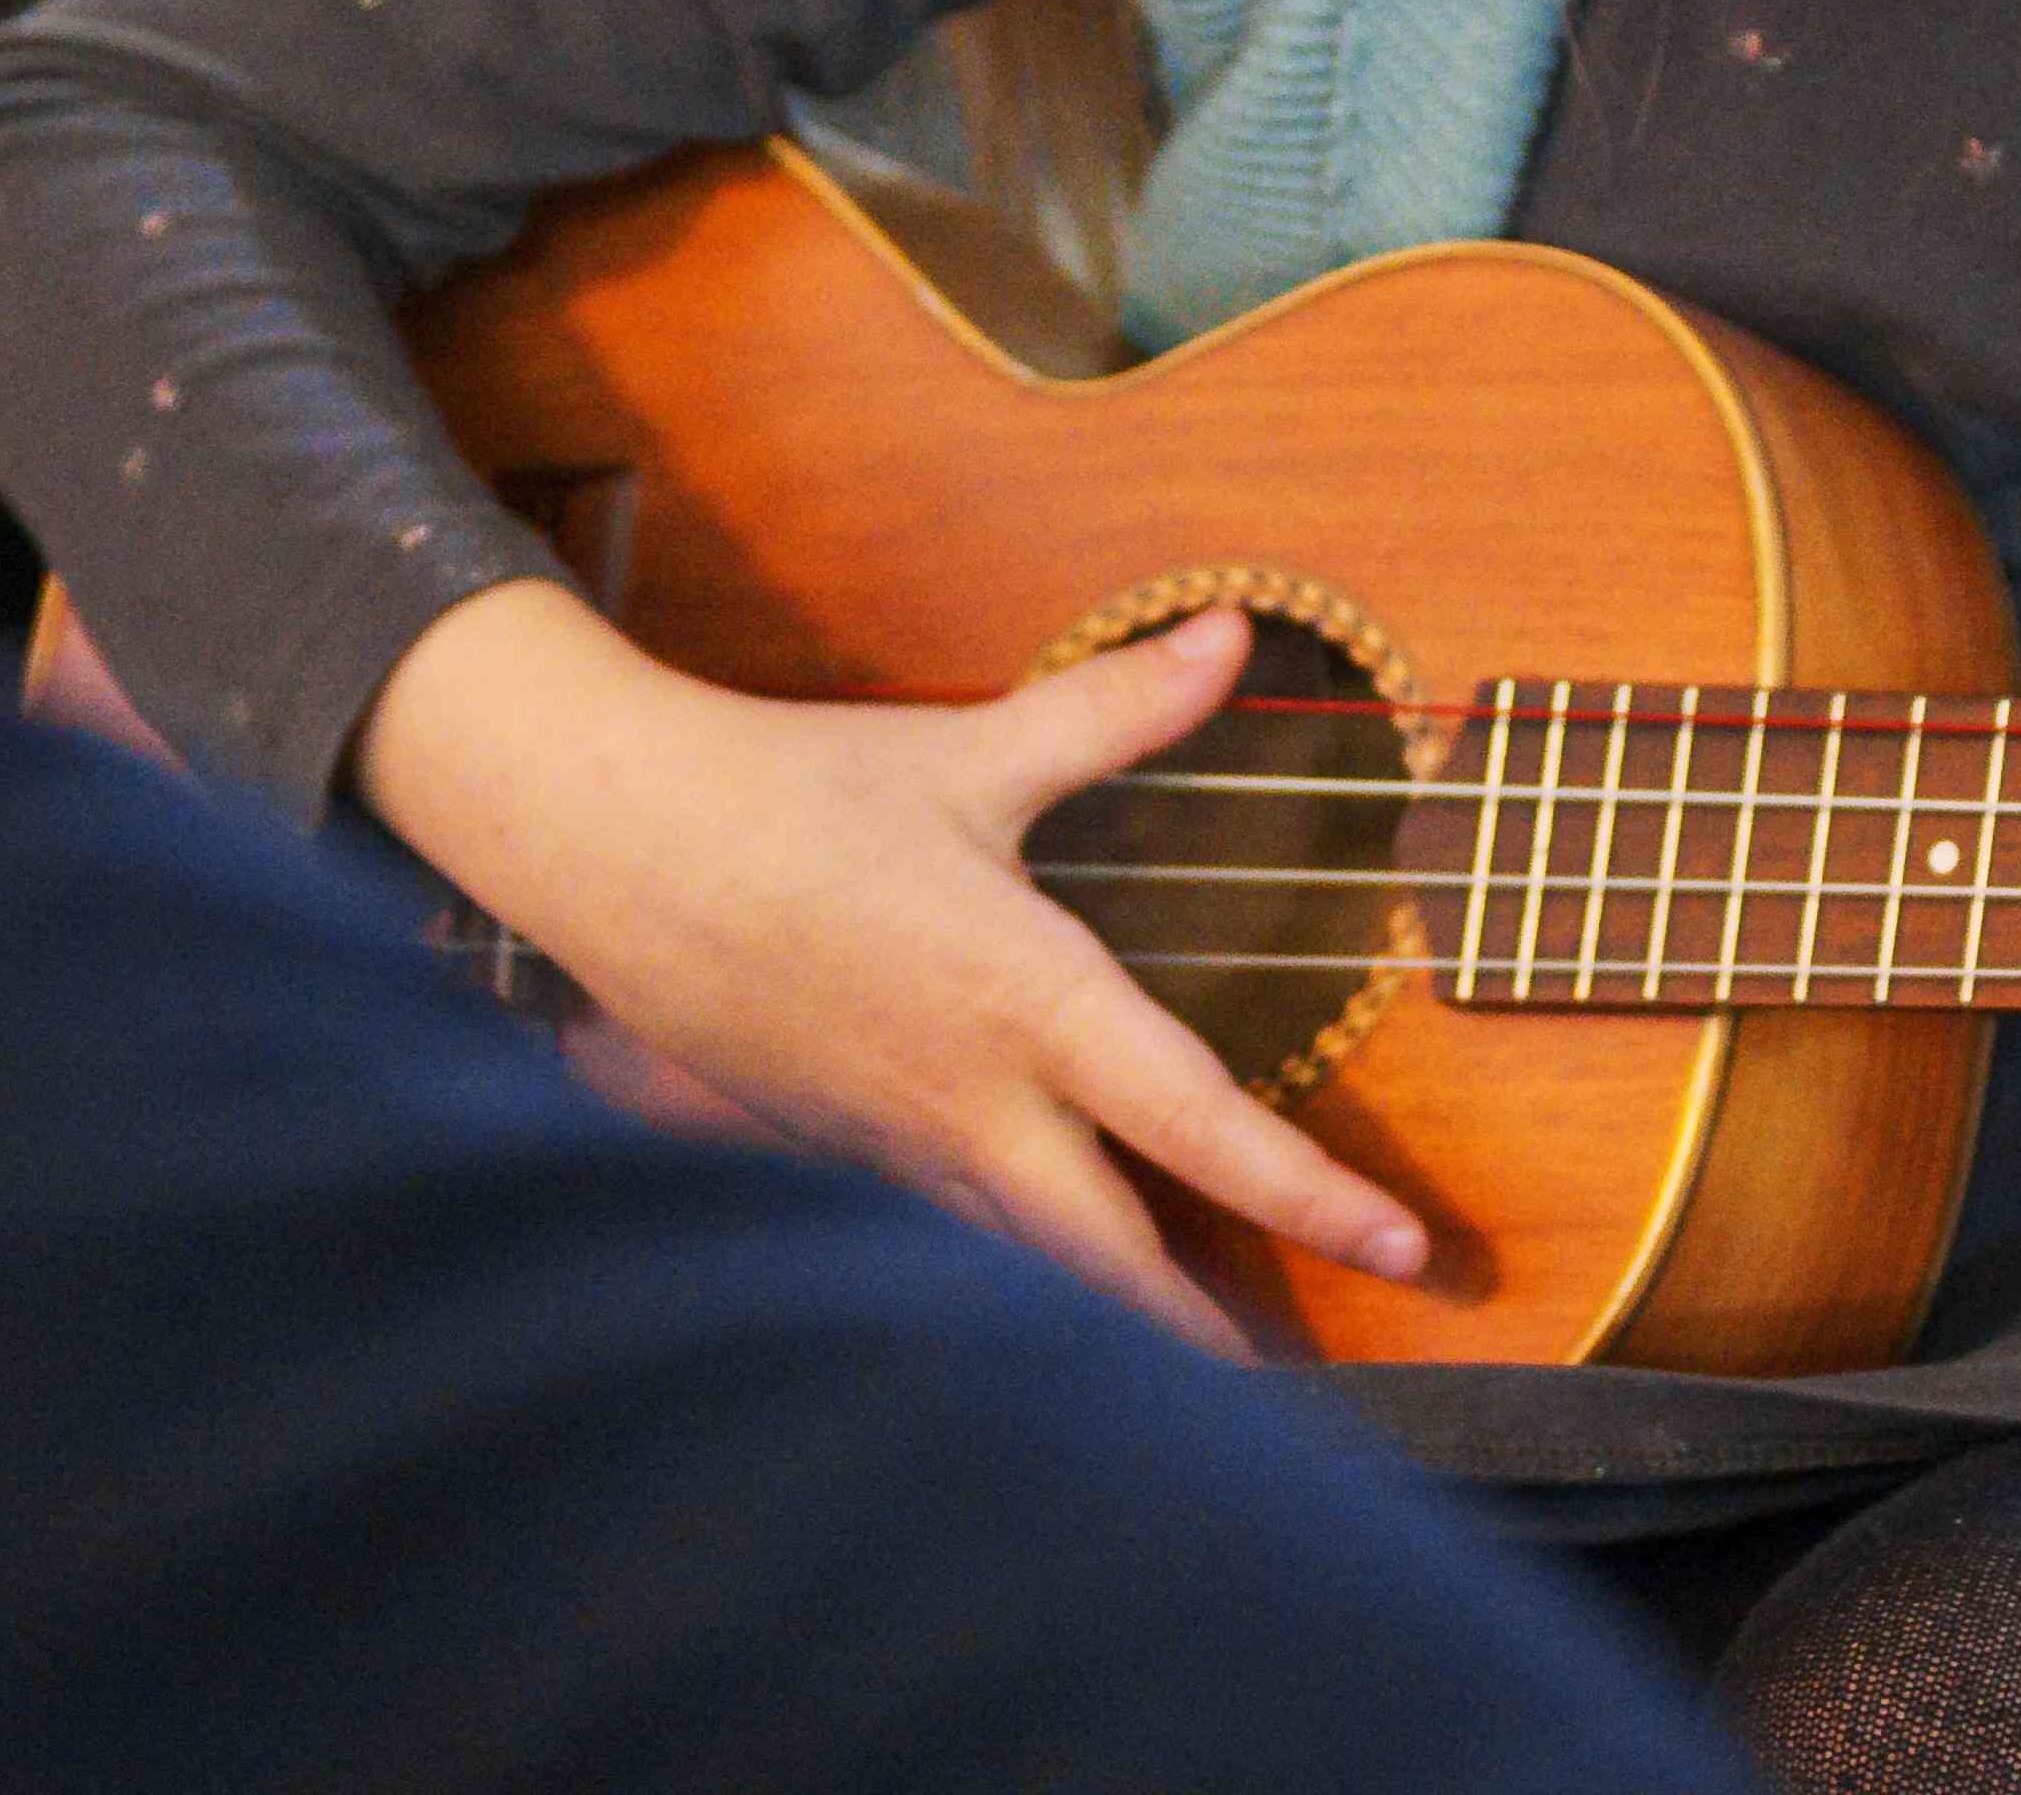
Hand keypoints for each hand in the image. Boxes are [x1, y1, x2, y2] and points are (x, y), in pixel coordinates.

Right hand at [350, 583, 1428, 1357]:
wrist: (616, 847)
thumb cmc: (800, 792)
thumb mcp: (974, 753)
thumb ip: (1118, 709)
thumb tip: (1229, 636)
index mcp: (1030, 1001)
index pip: (1199, 1123)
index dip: (1312, 1198)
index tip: (1403, 1249)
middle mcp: (975, 1100)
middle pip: (1114, 1261)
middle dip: (1212, 1338)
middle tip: (1304, 1383)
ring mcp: (902, 1146)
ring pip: (1031, 1267)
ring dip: (1119, 1320)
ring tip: (1209, 1371)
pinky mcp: (845, 1157)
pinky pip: (956, 1238)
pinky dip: (1021, 1279)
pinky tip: (1056, 1299)